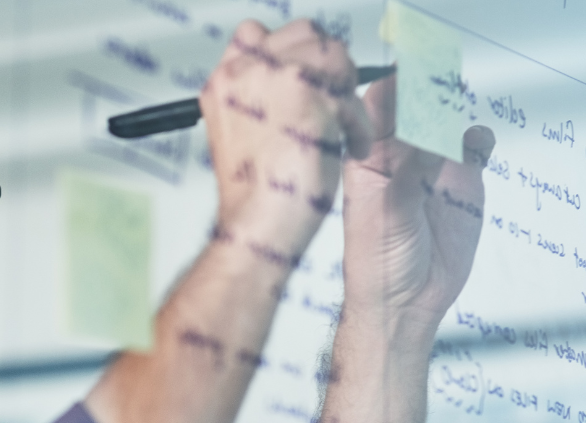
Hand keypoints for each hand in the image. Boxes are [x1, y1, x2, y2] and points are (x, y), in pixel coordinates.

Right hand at [200, 19, 372, 254]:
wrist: (258, 227)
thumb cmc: (256, 194)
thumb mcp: (244, 133)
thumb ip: (261, 95)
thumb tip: (294, 74)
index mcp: (225, 81)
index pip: (255, 33)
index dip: (288, 51)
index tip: (306, 79)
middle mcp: (245, 73)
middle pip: (303, 35)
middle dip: (328, 66)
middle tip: (333, 103)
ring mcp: (276, 79)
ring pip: (335, 58)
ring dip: (348, 96)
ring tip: (343, 131)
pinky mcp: (308, 96)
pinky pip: (351, 97)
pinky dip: (359, 127)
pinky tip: (350, 149)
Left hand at [341, 75, 495, 328]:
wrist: (406, 302)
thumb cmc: (377, 262)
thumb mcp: (387, 214)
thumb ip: (408, 173)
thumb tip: (428, 134)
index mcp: (366, 158)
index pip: (377, 108)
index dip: (394, 87)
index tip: (411, 76)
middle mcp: (399, 156)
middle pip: (416, 106)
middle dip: (429, 91)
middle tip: (443, 85)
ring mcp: (432, 166)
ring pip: (447, 120)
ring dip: (454, 110)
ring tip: (457, 112)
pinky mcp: (461, 181)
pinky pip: (474, 146)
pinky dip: (479, 138)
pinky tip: (477, 145)